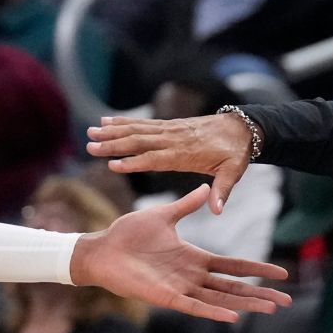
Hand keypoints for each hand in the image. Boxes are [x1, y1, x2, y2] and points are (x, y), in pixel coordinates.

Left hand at [71, 185, 291, 321]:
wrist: (102, 248)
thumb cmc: (128, 234)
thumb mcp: (164, 215)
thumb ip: (187, 205)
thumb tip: (207, 189)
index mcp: (194, 258)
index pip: (233, 266)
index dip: (256, 269)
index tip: (280, 273)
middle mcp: (192, 276)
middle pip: (234, 287)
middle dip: (260, 293)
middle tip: (286, 300)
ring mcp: (181, 288)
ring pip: (220, 300)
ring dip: (245, 304)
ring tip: (269, 308)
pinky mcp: (166, 297)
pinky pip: (194, 307)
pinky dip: (213, 312)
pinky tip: (233, 317)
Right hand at [87, 112, 251, 211]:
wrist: (241, 127)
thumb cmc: (235, 153)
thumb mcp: (233, 172)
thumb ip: (222, 190)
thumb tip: (217, 210)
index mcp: (185, 154)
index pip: (155, 159)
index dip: (134, 162)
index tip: (113, 165)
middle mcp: (173, 140)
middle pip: (139, 141)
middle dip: (113, 144)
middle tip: (90, 146)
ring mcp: (169, 130)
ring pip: (136, 130)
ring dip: (112, 131)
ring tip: (91, 131)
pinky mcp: (168, 125)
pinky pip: (143, 123)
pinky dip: (123, 122)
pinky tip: (106, 121)